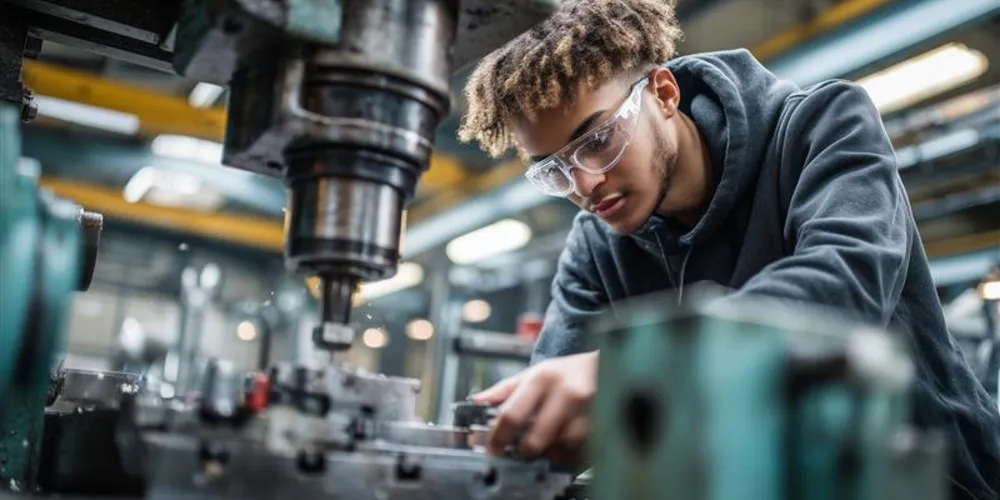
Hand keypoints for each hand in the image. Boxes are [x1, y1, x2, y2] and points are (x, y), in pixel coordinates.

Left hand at [469, 351, 598, 464]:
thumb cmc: (568, 372)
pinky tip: (569, 444)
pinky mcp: (605, 424)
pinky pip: (582, 452)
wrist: (608, 364)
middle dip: (524, 450)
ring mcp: (589, 410)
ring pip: (560, 449)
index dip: (497, 437)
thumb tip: (477, 401)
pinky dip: (572, 454)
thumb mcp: (535, 373)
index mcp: (543, 378)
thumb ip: (505, 389)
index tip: (492, 449)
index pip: (511, 414)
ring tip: (550, 442)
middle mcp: (566, 393)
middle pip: (535, 439)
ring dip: (551, 452)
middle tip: (521, 450)